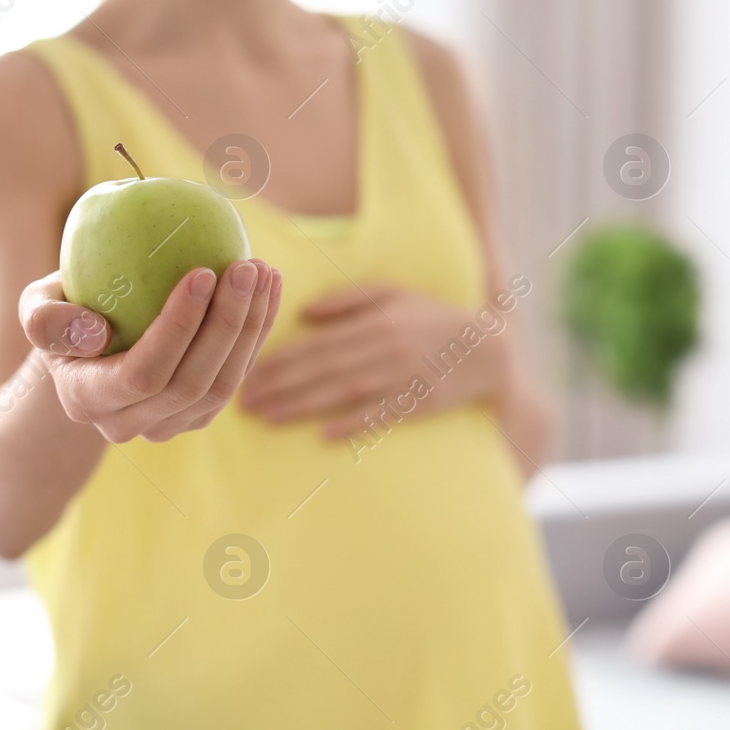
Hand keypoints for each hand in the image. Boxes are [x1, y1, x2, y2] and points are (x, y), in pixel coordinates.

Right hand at [20, 261, 280, 442]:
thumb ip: (45, 319)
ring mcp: (173, 424)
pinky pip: (239, 374)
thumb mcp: (38, 308)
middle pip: (193, 383)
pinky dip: (258, 331)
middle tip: (245, 267)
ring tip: (264, 272)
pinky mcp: (203, 412)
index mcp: (89, 401)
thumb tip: (94, 333)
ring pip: (225, 384)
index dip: (178, 327)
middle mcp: (132, 424)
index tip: (202, 272)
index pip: (143, 373)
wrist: (87, 347)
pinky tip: (270, 286)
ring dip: (252, 326)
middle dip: (227, 323)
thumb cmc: (64, 314)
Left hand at [240, 285, 503, 437]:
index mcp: (375, 320)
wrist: (486, 350)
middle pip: (322, 368)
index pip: (316, 341)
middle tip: (243, 401)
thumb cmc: (432, 318)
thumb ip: (348, 299)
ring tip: (267, 417)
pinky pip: (380, 415)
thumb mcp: (393, 294)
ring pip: (343, 392)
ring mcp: (403, 376)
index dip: (279, 358)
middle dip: (278, 385)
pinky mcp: (419, 402)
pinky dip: (352, 424)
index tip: (247, 371)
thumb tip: (304, 313)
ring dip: (301, 406)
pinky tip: (323, 435)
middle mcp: (386, 347)